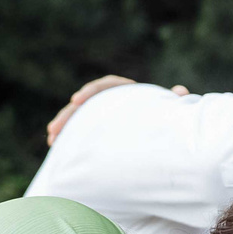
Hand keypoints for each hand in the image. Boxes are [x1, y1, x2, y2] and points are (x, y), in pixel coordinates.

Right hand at [44, 75, 185, 145]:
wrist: (171, 140)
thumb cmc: (174, 125)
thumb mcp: (175, 115)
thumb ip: (176, 103)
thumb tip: (180, 91)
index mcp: (132, 92)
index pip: (108, 85)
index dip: (91, 91)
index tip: (76, 100)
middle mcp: (116, 102)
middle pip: (88, 103)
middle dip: (69, 114)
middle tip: (54, 129)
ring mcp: (105, 116)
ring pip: (80, 118)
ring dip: (64, 127)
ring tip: (52, 140)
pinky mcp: (99, 131)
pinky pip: (81, 132)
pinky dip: (69, 138)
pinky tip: (57, 148)